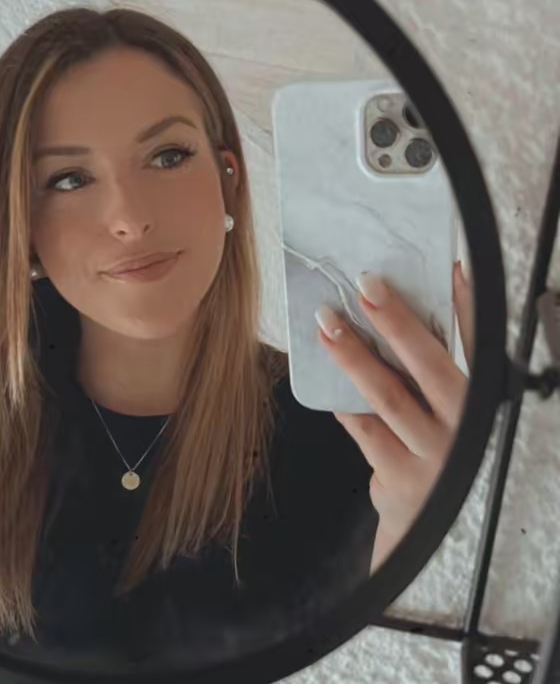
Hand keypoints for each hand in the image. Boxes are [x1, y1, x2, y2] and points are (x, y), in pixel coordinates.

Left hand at [315, 260, 473, 571]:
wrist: (436, 538)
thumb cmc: (440, 463)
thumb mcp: (449, 422)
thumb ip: (433, 381)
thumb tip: (396, 322)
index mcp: (482, 406)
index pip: (479, 347)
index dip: (465, 307)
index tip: (452, 267)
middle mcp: (466, 429)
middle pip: (430, 366)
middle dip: (397, 322)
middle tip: (367, 285)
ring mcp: (433, 455)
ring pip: (389, 395)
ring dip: (355, 356)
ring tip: (328, 323)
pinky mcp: (399, 477)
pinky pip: (362, 428)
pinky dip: (342, 397)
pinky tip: (323, 372)